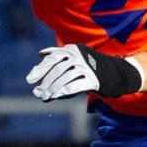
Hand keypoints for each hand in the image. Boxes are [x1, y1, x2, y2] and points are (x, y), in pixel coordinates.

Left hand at [25, 44, 142, 100]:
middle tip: (37, 92)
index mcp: (72, 49)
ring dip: (52, 89)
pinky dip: (64, 91)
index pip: (52, 59)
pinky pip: (75, 85)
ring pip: (64, 78)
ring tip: (44, 97)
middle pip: (57, 69)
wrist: (117, 74)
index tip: (29, 79)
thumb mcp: (75, 57)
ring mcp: (87, 67)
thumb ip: (59, 56)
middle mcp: (79, 56)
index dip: (39, 69)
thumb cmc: (90, 67)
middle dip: (45, 82)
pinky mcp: (93, 79)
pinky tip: (56, 96)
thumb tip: (41, 55)